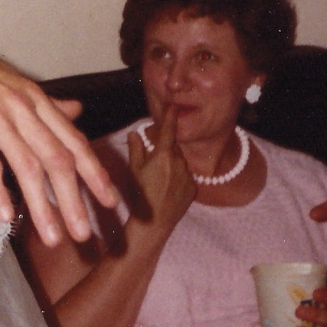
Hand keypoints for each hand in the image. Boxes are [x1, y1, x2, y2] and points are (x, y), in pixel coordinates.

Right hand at [0, 22, 118, 246]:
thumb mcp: (15, 83)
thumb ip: (48, 103)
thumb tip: (77, 110)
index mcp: (36, 101)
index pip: (73, 141)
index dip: (94, 172)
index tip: (110, 200)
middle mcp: (23, 110)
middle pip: (57, 159)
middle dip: (74, 200)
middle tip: (84, 234)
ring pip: (28, 167)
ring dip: (43, 206)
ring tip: (52, 237)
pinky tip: (6, 216)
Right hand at [128, 104, 194, 232]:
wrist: (155, 221)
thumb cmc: (140, 194)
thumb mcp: (133, 170)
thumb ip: (136, 148)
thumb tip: (135, 133)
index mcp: (164, 155)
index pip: (169, 130)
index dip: (170, 116)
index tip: (173, 105)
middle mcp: (179, 162)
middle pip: (173, 148)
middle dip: (165, 149)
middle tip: (154, 160)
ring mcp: (188, 176)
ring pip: (180, 162)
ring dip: (172, 164)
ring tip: (159, 179)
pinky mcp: (193, 188)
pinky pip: (186, 176)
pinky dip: (178, 177)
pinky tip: (167, 188)